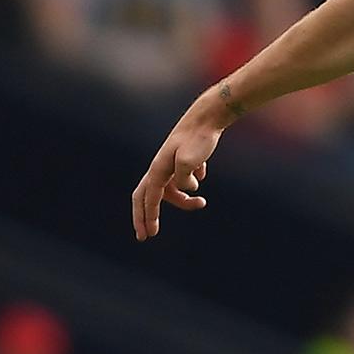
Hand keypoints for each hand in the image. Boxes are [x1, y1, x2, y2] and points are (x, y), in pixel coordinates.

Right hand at [132, 97, 226, 239]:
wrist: (207, 118)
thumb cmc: (199, 138)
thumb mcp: (191, 160)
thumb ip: (184, 177)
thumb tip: (187, 187)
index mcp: (158, 169)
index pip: (150, 199)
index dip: (149, 217)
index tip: (150, 235)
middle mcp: (160, 168)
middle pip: (147, 197)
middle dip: (146, 217)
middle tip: (147, 235)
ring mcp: (170, 164)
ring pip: (170, 190)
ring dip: (183, 200)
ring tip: (202, 202)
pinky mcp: (182, 160)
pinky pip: (182, 178)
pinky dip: (190, 182)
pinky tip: (201, 173)